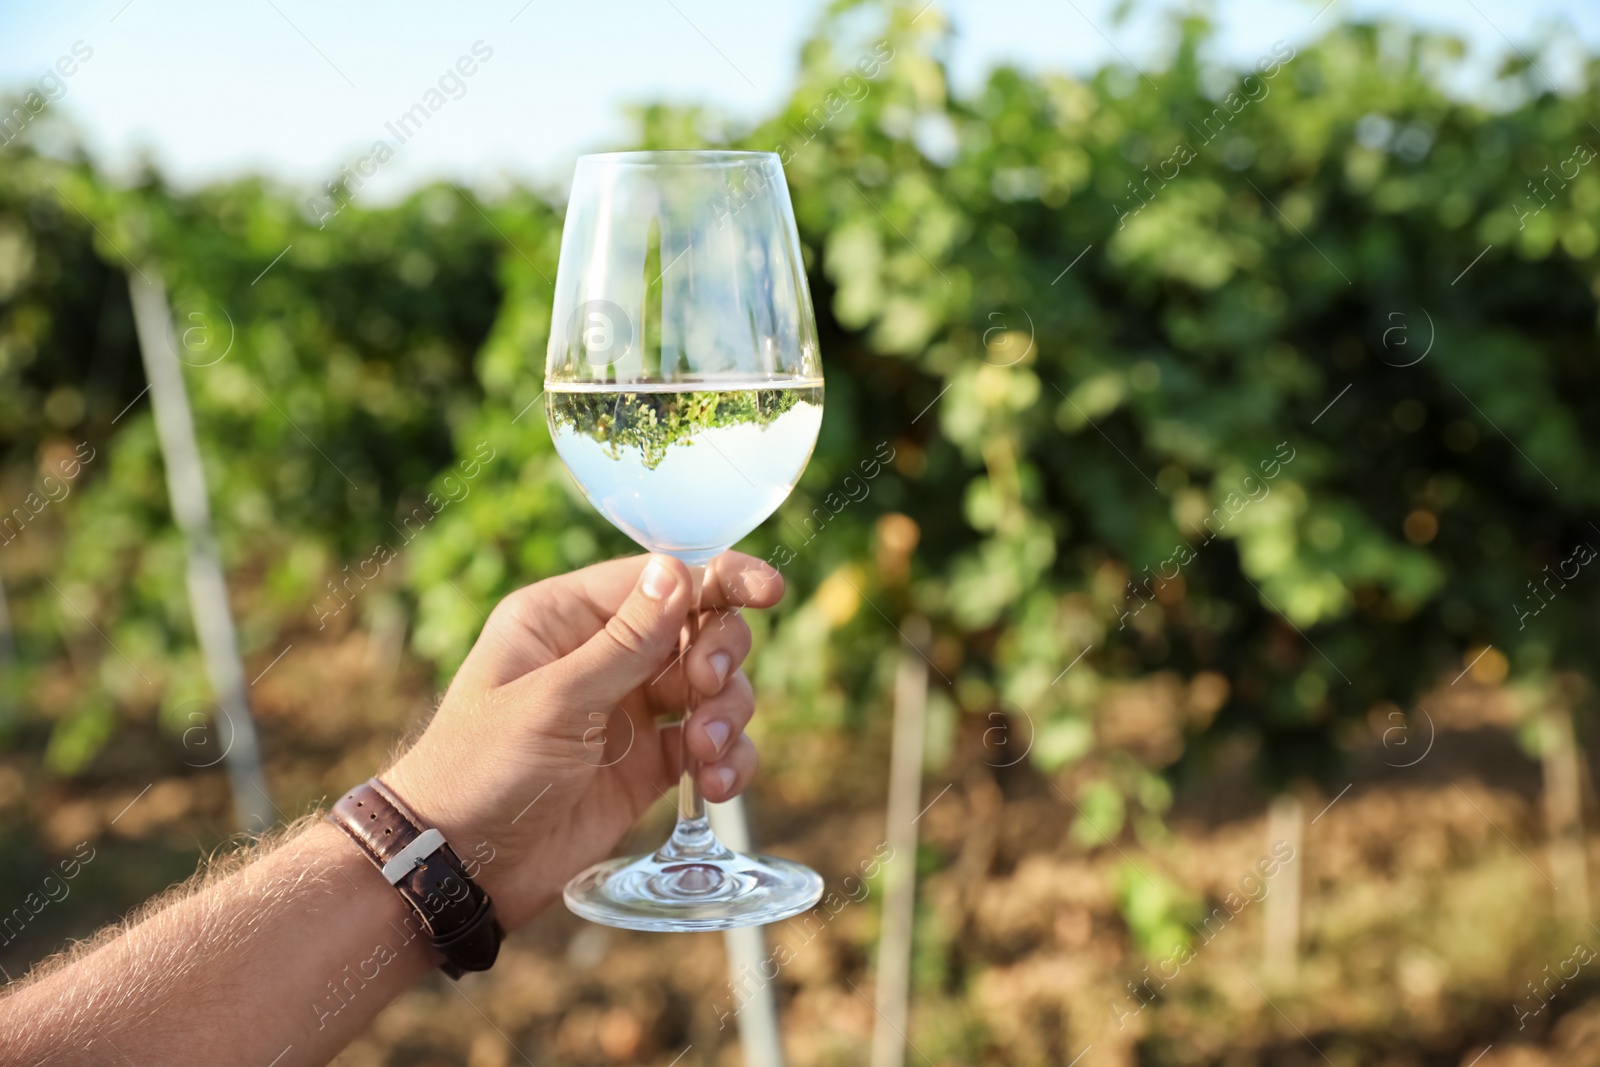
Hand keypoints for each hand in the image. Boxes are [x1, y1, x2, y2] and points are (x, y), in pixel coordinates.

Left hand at [383, 552, 782, 929]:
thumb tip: (677, 571)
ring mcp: (629, 711)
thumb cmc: (482, 769)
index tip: (768, 591)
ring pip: (714, 689)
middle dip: (719, 655)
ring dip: (727, 714)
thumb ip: (625, 641)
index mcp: (567, 617)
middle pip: (699, 628)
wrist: (459, 868)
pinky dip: (726, 761)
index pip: (659, 579)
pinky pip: (709, 747)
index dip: (719, 579)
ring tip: (705, 753)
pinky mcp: (648, 766)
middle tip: (706, 687)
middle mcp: (603, 655)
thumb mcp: (554, 700)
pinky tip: (716, 785)